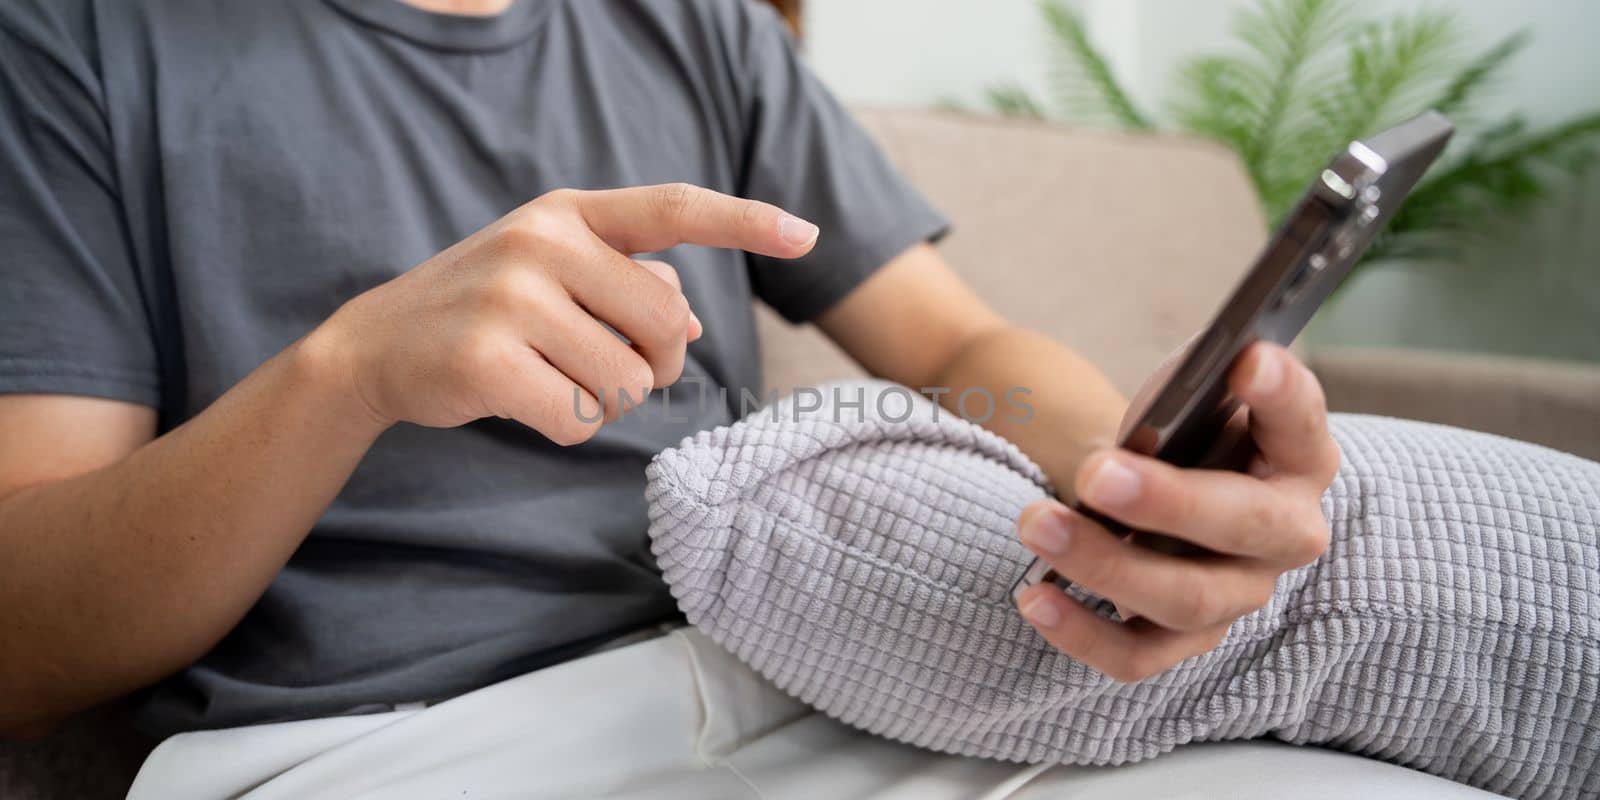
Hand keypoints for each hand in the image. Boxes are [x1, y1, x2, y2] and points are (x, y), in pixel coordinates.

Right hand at [308, 183, 818, 442]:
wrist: (376, 345)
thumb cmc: (489, 309)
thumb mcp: (554, 272)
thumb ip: (626, 284)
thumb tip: (691, 327)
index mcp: (569, 213)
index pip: (673, 208)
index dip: (745, 222)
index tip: (806, 234)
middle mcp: (542, 242)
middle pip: (668, 325)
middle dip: (654, 362)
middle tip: (605, 362)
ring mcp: (511, 299)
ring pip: (629, 383)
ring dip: (606, 401)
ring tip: (553, 378)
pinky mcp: (488, 361)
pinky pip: (582, 420)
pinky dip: (568, 427)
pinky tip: (526, 402)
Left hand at [1013, 343, 1338, 680]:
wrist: (1147, 487)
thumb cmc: (1174, 431)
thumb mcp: (1184, 393)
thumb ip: (1189, 385)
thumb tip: (1162, 408)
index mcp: (1299, 455)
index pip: (1302, 420)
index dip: (1281, 391)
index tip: (1247, 359)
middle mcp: (1287, 534)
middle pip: (1245, 525)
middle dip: (1169, 501)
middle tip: (1096, 474)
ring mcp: (1241, 594)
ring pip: (1186, 598)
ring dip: (1106, 564)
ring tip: (1037, 524)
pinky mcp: (1186, 639)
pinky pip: (1139, 655)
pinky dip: (1084, 633)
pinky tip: (1034, 596)